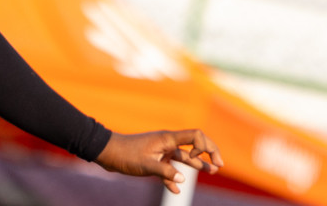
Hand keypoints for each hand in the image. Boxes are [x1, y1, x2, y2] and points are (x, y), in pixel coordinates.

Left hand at [96, 130, 222, 193]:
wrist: (108, 153)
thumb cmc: (126, 155)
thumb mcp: (146, 165)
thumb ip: (165, 172)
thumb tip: (182, 181)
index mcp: (168, 138)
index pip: (195, 136)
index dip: (205, 147)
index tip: (201, 162)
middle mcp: (167, 142)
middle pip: (194, 144)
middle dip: (208, 153)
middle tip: (219, 165)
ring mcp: (162, 150)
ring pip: (184, 157)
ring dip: (197, 165)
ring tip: (211, 172)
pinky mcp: (154, 159)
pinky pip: (170, 168)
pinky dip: (175, 178)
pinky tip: (177, 190)